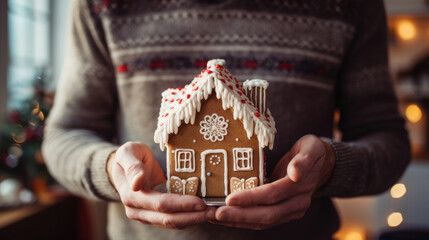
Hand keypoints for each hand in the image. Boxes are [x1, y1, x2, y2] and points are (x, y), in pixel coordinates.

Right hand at [108, 142, 215, 228]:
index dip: (182, 204)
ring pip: (173, 223)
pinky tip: (205, 212)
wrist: (123, 167)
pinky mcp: (157, 215)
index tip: (201, 202)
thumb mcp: (127, 153)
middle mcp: (138, 211)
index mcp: (132, 196)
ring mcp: (147, 215)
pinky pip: (175, 220)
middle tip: (215, 211)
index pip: (161, 204)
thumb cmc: (128, 156)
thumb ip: (132, 166)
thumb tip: (137, 182)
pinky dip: (191, 217)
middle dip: (194, 216)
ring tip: (214, 213)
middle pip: (169, 219)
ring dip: (195, 220)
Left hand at [213, 135, 334, 229]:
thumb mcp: (311, 148)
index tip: (230, 198)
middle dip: (240, 216)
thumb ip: (304, 160)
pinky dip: (242, 220)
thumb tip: (295, 173)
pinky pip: (262, 221)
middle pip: (266, 214)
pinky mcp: (282, 214)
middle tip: (216, 213)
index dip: (251, 198)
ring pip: (262, 222)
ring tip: (214, 217)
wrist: (323, 165)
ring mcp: (290, 212)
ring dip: (238, 221)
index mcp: (301, 187)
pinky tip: (225, 217)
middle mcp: (297, 204)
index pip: (273, 195)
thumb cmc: (312, 152)